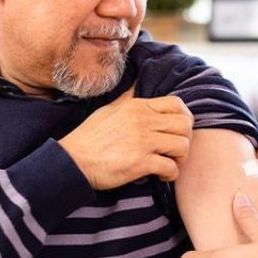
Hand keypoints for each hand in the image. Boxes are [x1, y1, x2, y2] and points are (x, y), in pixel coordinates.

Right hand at [59, 87, 192, 189]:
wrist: (72, 161)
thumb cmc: (89, 137)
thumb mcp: (109, 109)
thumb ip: (128, 98)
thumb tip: (137, 82)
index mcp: (137, 106)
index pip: (177, 104)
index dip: (184, 118)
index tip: (177, 131)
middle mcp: (142, 120)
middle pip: (185, 125)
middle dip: (185, 139)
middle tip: (175, 150)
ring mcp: (142, 141)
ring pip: (182, 145)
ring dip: (180, 158)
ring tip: (169, 162)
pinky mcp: (139, 163)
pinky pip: (171, 167)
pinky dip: (171, 174)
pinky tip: (161, 175)